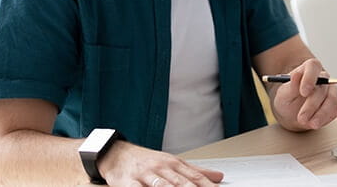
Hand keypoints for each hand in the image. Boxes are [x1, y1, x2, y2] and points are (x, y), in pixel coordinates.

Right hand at [98, 140, 222, 185]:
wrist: (117, 154)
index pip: (194, 177)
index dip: (207, 185)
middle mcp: (161, 168)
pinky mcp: (128, 182)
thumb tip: (218, 176)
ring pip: (162, 186)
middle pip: (180, 182)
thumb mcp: (172, 162)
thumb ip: (195, 171)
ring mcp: (145, 175)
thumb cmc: (147, 161)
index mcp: (173, 163)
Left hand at [270, 58, 336, 130]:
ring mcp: (330, 92)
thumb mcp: (284, 94)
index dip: (309, 77)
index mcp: (308, 70)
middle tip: (302, 118)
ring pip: (332, 100)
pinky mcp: (336, 105)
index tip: (303, 92)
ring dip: (322, 114)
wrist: (291, 113)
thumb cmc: (287, 100)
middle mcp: (322, 79)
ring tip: (311, 124)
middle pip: (322, 88)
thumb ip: (291, 85)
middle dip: (312, 105)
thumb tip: (296, 75)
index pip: (313, 66)